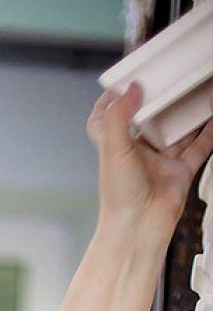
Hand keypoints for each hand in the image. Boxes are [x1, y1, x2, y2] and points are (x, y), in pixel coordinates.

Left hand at [89, 83, 212, 247]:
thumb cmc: (119, 198)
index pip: (107, 121)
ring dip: (186, 115)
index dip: (110, 103)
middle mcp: (138, 155)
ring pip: (177, 133)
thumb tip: (130, 90)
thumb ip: (118, 116)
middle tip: (168, 81)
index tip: (120, 86)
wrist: (139, 228)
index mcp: (116, 148)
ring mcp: (160, 163)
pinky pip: (198, 148)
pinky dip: (208, 133)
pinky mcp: (180, 172)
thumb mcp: (113, 149)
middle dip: (158, 104)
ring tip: (196, 92)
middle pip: (149, 123)